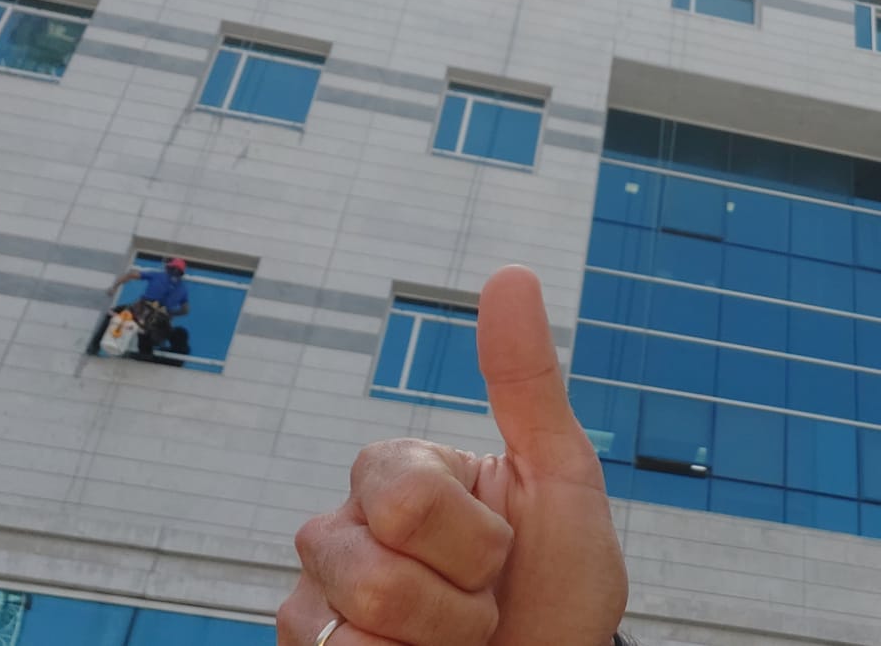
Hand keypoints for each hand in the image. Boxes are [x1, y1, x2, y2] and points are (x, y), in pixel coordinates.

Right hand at [278, 267, 627, 645]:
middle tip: (482, 605)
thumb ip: (526, 381)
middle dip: (457, 602)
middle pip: (369, 567)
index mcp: (402, 474)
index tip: (505, 550)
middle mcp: (346, 529)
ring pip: (351, 623)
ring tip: (453, 643)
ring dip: (435, 645)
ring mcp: (318, 599)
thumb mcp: (561, 479)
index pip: (407, 498)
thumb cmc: (559, 587)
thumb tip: (512, 273)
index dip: (476, 542)